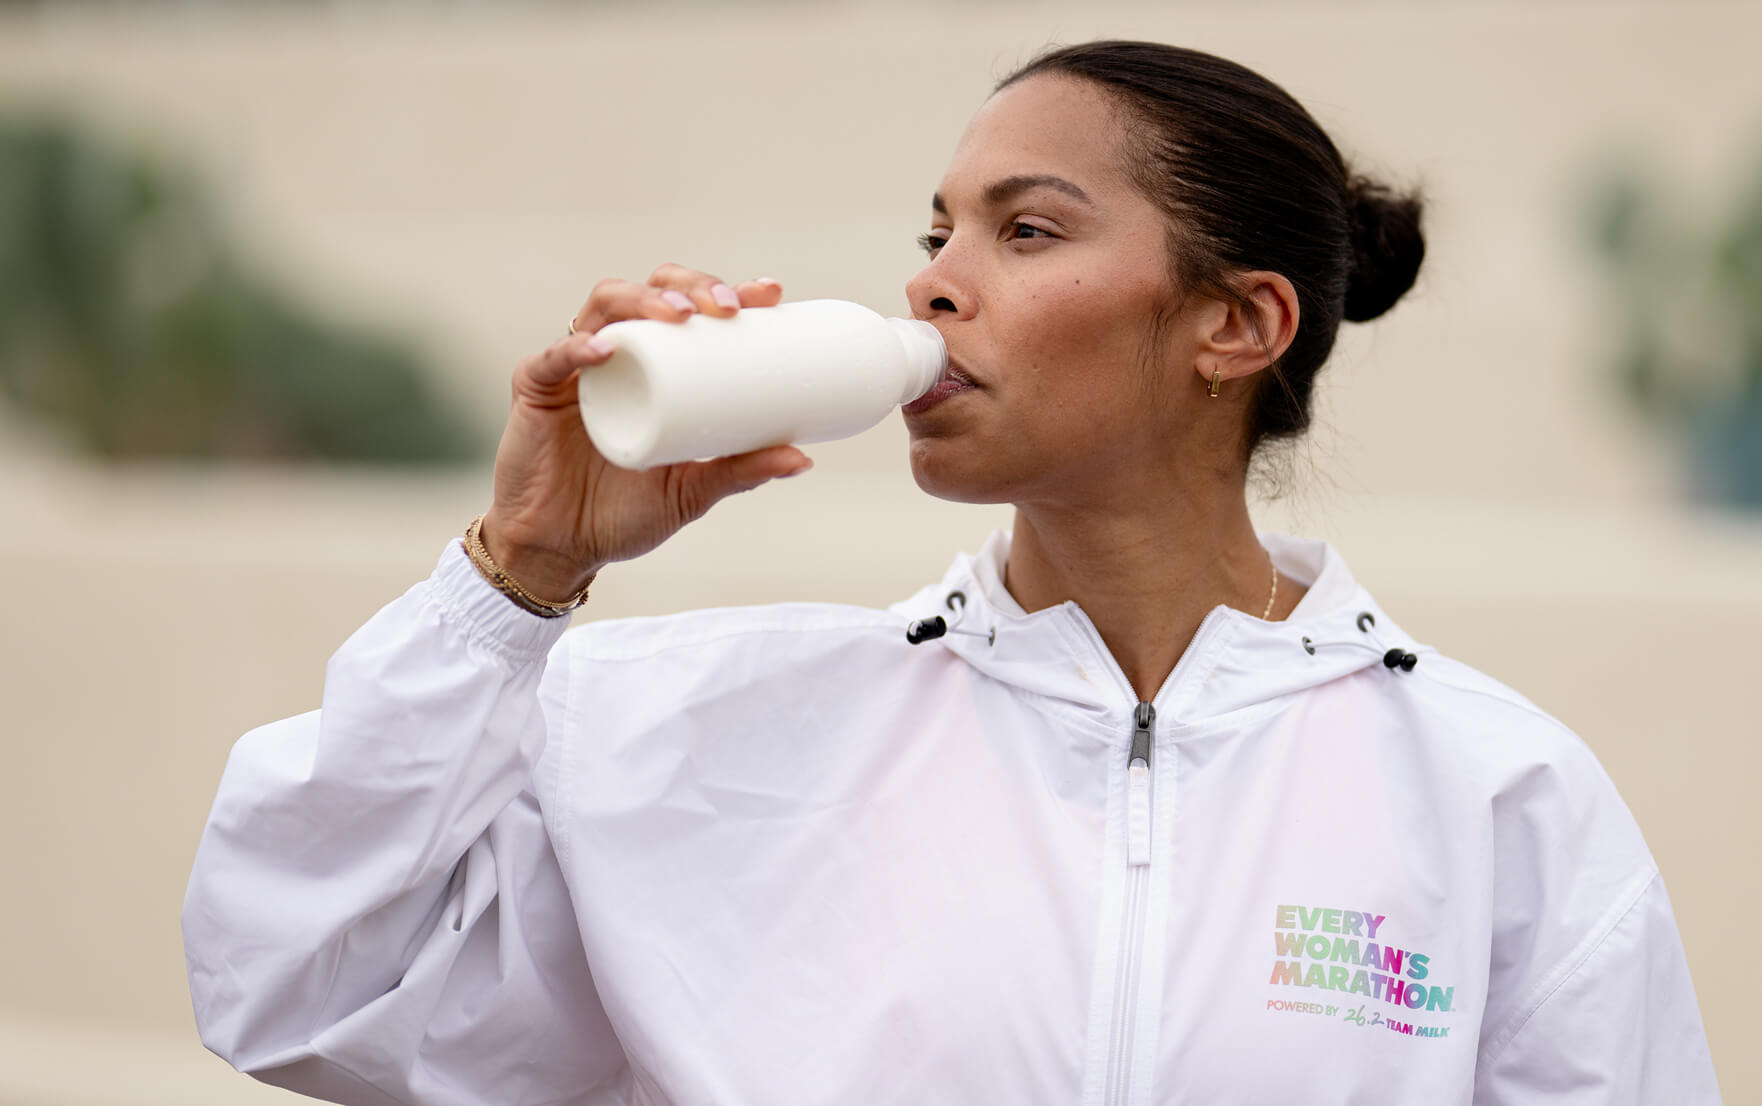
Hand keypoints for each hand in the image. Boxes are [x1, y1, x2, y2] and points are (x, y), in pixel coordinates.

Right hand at [479, 265, 810, 601]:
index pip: (692, 308)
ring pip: (606, 305)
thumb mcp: (691, 491)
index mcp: (655, 365)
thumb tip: (803, 459)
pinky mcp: (534, 388)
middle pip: (652, 289)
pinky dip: (579, 347)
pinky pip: (553, 357)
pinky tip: (606, 347)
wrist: (561, 550)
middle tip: (728, 308)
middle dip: (693, 285)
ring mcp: (574, 366)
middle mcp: (617, 353)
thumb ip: (741, 471)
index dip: (727, 289)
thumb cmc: (623, 514)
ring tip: (679, 314)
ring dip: (644, 299)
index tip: (770, 295)